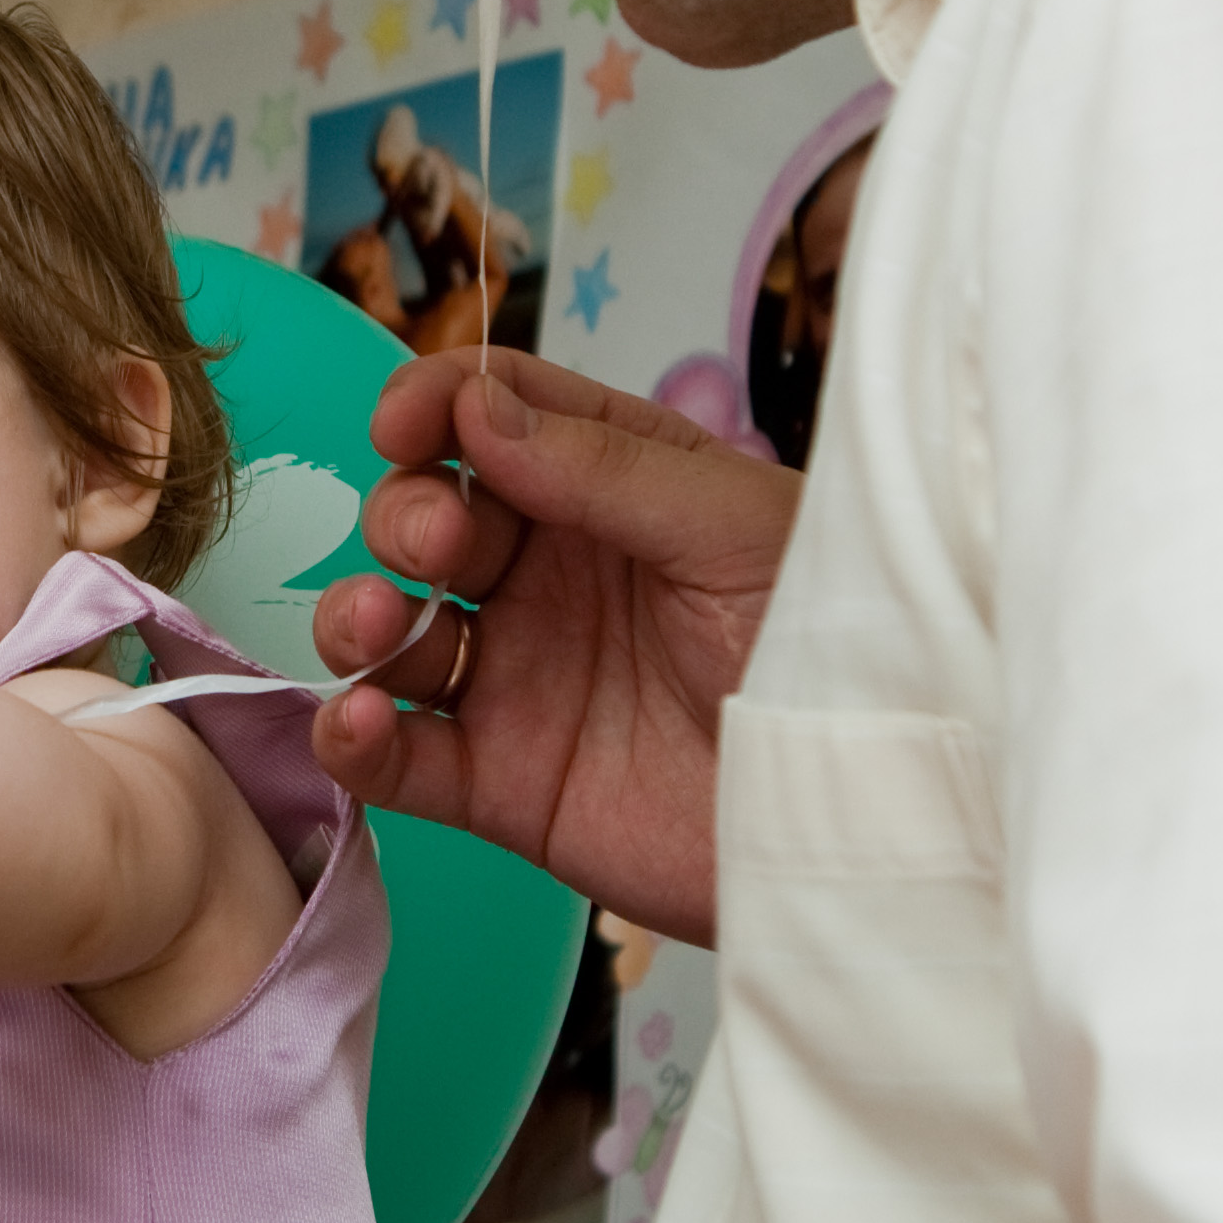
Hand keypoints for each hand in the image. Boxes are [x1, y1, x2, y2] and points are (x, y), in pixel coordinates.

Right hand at [309, 354, 798, 941]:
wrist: (871, 819)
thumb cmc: (836, 647)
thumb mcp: (733, 531)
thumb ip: (604, 469)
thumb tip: (477, 404)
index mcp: (612, 493)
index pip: (496, 420)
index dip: (436, 407)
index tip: (405, 424)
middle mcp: (553, 578)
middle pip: (428, 520)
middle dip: (406, 516)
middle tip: (437, 542)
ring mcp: (522, 681)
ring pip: (392, 635)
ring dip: (355, 618)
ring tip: (381, 630)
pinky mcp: (507, 785)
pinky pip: (400, 759)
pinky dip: (352, 740)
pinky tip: (358, 723)